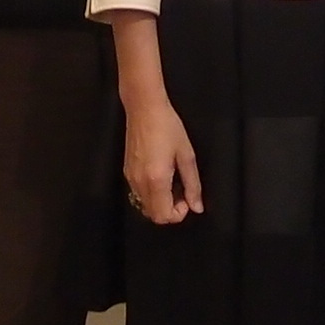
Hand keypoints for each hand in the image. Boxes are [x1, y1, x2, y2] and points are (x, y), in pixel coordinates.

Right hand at [121, 93, 202, 224]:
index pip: (164, 216)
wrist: (144, 109)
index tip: (188, 199)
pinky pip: (139, 194)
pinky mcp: (127, 172)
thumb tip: (197, 207)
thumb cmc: (167, 127)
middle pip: (153, 215)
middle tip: (182, 192)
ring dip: (160, 203)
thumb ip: (193, 185)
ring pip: (145, 207)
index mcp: (156, 180)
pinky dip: (152, 195)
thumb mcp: (187, 155)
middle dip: (170, 211)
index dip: (179, 214)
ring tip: (172, 183)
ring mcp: (130, 178)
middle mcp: (140, 183)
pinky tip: (161, 176)